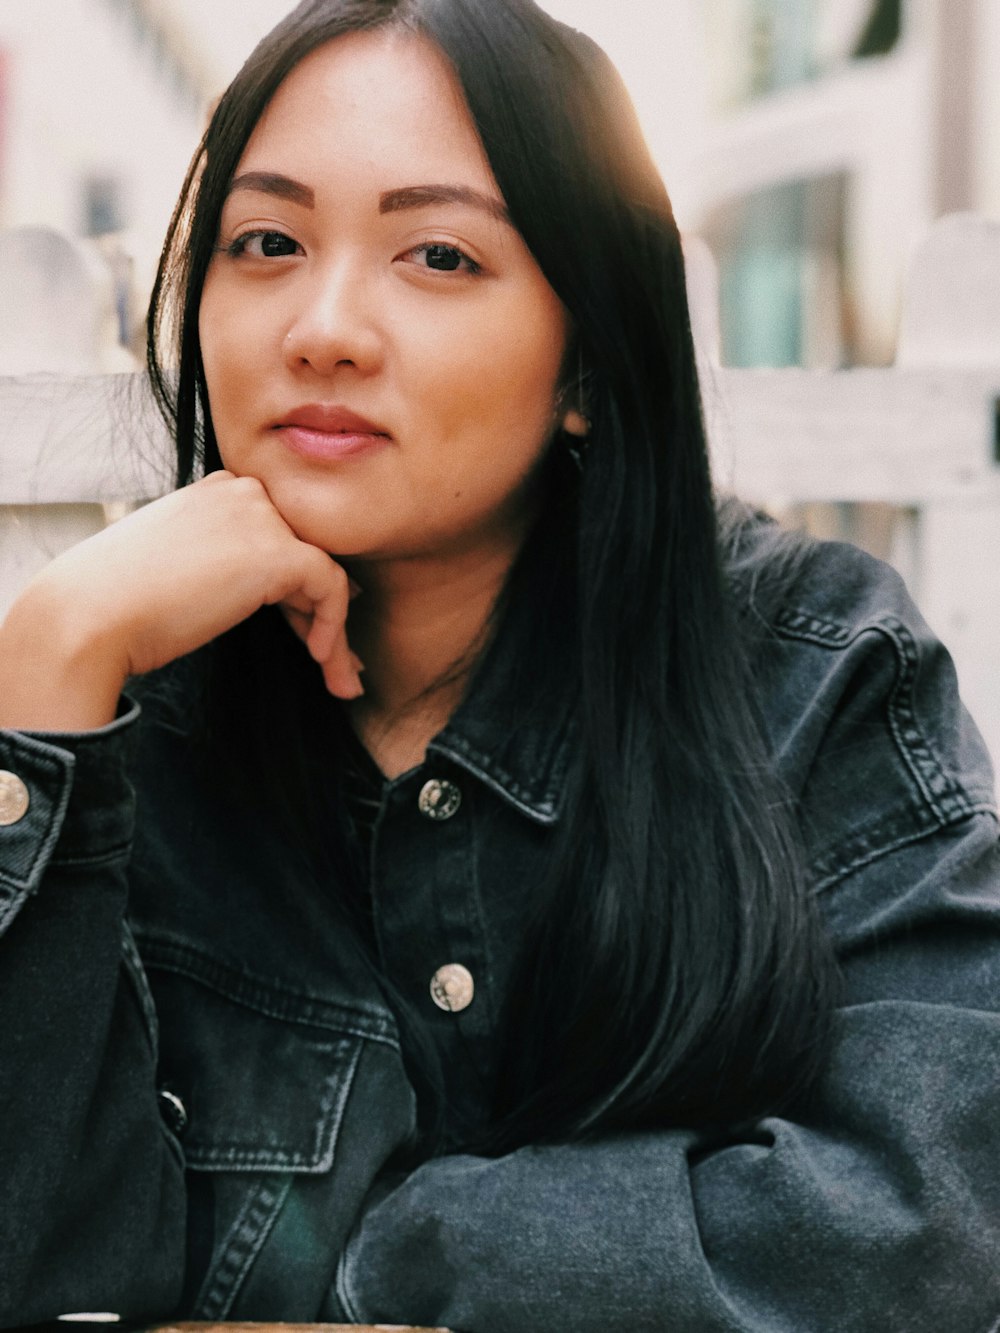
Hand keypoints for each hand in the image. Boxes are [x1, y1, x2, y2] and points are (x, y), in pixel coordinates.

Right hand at [0, 472, 361, 730]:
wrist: (89, 614)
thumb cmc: (118, 604)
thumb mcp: (175, 569)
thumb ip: (219, 566)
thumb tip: (261, 594)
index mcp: (214, 491)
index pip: (275, 534)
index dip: (290, 589)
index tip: (297, 633)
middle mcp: (240, 491)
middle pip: (303, 551)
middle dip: (316, 611)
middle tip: (323, 658)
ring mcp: (260, 516)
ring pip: (324, 573)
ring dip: (335, 632)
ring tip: (341, 681)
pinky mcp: (276, 551)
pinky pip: (331, 588)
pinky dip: (334, 629)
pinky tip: (319, 661)